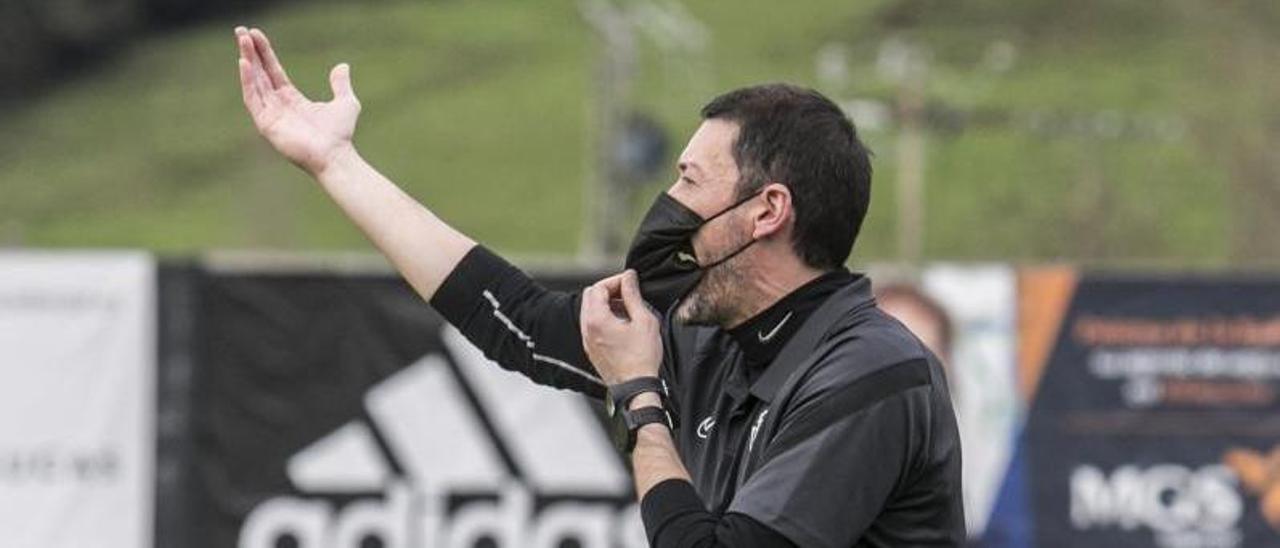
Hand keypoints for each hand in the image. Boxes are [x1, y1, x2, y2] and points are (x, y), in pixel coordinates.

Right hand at [235, 27, 360, 175]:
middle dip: (251, 53)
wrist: (336, 155)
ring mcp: (271, 115)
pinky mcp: (266, 125)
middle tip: (240, 31)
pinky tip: (245, 63)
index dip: (265, 53)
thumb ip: (340, 84)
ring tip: (242, 41)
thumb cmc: (340, 134)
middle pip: (260, 74)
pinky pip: (253, 99)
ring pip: (254, 83)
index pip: (274, 72)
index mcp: (292, 100)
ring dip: (247, 61)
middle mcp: (278, 106)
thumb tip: (342, 66)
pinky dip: (247, 81)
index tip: (255, 34)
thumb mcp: (345, 102)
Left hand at [580, 270, 662, 385]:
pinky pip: (593, 325)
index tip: (631, 282)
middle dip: (609, 290)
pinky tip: (623, 324)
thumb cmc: (642, 358)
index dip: (616, 280)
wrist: (636, 388)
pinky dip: (605, 318)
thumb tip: (629, 278)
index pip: (599, 287)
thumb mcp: (643, 320)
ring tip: (628, 308)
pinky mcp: (592, 350)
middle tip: (628, 292)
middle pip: (590, 296)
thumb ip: (633, 295)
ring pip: (590, 311)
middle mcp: (587, 329)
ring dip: (607, 304)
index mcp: (596, 320)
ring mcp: (587, 341)